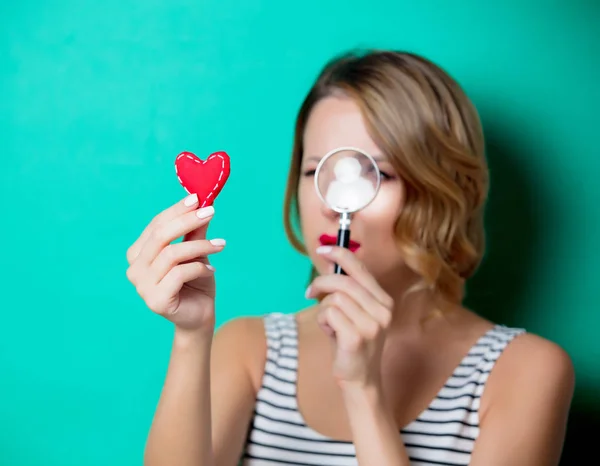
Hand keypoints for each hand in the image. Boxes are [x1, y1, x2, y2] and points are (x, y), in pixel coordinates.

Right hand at [126, 193, 225, 332]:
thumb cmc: (196, 282)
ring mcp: (142, 286)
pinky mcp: (156, 300)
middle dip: (187, 221)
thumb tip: (201, 203)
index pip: (156, 225)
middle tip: (211, 212)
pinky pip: (180, 273)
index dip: (177, 210)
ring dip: (200, 246)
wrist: (200, 315)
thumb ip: (194, 231)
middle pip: (160, 236)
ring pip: (171, 254)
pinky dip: (199, 267)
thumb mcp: (196, 252)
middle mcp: (135, 269)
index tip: (198, 199)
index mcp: (138, 253)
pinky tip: (211, 269)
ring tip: (220, 246)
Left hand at [306, 246, 393, 389]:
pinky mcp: (356, 338)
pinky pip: (329, 313)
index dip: (340, 254)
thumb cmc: (352, 342)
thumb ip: (346, 289)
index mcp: (383, 300)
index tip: (323, 250)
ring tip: (330, 323)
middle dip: (321, 283)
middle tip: (310, 292)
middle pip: (343, 281)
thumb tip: (330, 263)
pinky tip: (330, 332)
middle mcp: (382, 311)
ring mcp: (371, 325)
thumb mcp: (354, 312)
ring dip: (324, 309)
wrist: (360, 379)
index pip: (360, 268)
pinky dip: (323, 321)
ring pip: (334, 298)